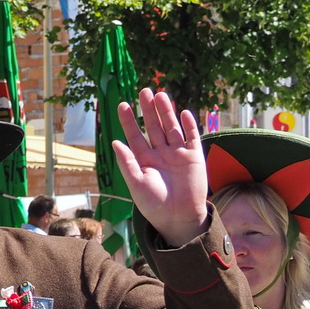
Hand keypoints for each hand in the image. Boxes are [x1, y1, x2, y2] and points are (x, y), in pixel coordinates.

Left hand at [113, 89, 208, 247]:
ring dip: (166, 112)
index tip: (123, 105)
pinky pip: (192, 137)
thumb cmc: (154, 204)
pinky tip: (182, 112)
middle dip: (149, 110)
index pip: (135, 136)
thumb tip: (115, 142)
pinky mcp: (194, 157)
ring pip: (171, 128)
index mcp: (144, 160)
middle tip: (144, 91)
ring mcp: (178, 154)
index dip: (129, 121)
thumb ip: (127, 162)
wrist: (179, 217)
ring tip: (160, 95)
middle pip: (154, 127)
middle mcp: (160, 154)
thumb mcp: (136, 183)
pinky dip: (188, 125)